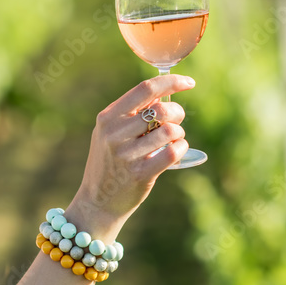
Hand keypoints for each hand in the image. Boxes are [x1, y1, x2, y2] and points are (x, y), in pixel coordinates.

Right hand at [65, 74, 194, 241]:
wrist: (97, 202)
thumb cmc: (110, 163)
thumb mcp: (109, 134)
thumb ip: (130, 114)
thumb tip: (163, 94)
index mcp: (108, 118)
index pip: (144, 89)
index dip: (171, 82)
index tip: (188, 83)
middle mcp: (114, 134)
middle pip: (161, 109)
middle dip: (178, 112)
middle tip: (177, 120)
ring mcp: (126, 154)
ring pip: (170, 130)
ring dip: (179, 133)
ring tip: (173, 139)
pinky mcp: (139, 174)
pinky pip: (172, 152)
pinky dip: (181, 148)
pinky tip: (177, 150)